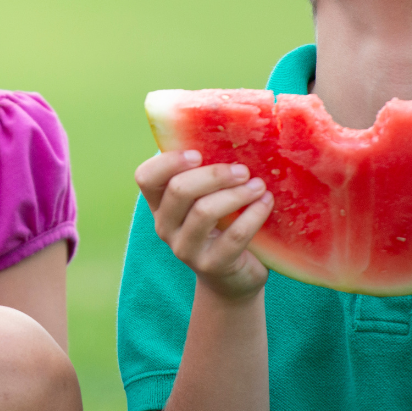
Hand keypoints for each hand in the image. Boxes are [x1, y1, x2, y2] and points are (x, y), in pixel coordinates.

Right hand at [135, 150, 272, 300]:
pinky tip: (266, 203)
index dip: (168, 161)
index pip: (145, 177)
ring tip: (259, 185)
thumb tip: (228, 132)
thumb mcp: (207, 200)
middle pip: (179, 190)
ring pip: (204, 212)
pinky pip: (233, 236)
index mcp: (159, 205)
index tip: (198, 153)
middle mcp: (165, 226)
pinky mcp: (212, 266)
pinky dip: (253, 215)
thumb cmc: (222, 226)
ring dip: (236, 193)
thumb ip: (205, 176)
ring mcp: (185, 249)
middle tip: (242, 170)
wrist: (233, 278)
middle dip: (213, 174)